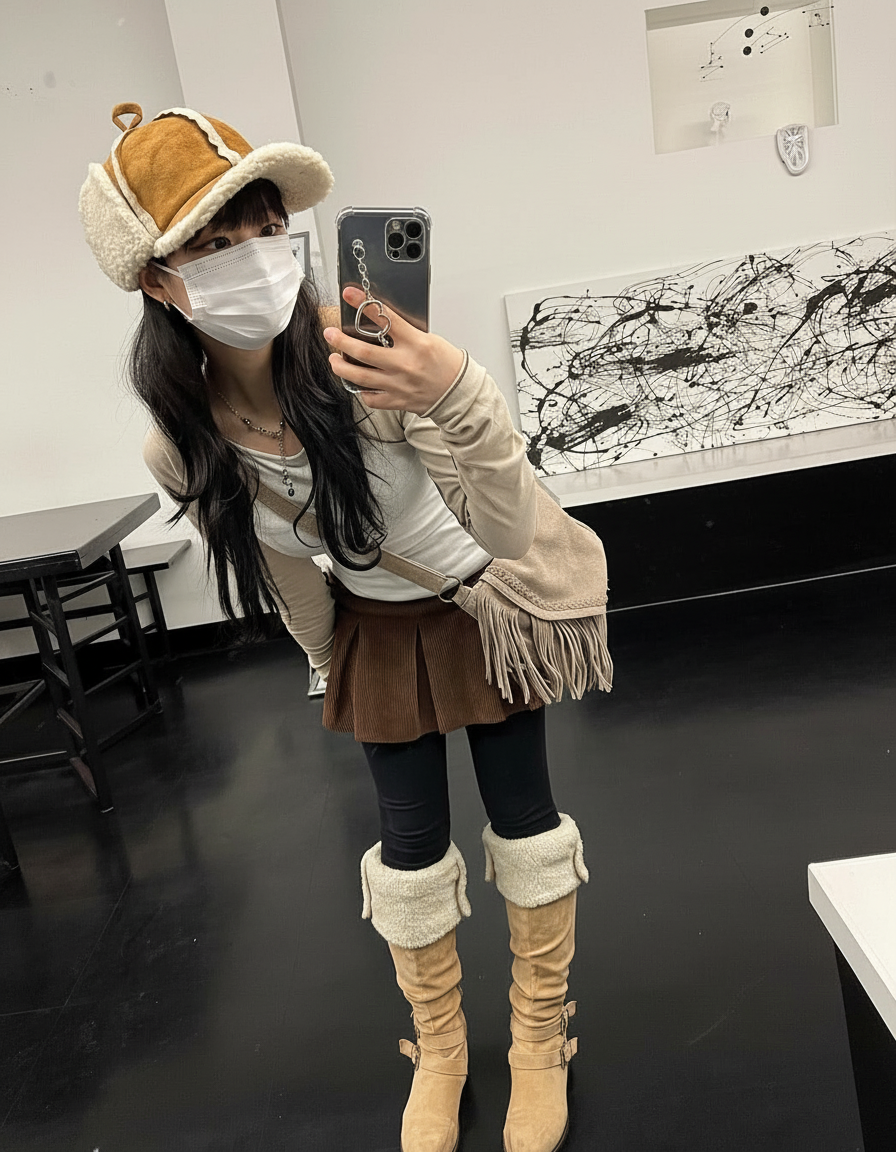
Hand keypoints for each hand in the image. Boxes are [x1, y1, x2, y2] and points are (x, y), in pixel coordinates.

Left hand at [323, 286, 464, 415]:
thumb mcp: (429, 340)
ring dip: (342, 367)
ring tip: (334, 360)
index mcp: (416, 344)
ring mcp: (398, 385)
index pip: (386, 319)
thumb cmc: (446, 365)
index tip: (350, 294)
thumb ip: (404, 334)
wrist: (458, 392)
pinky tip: (357, 383)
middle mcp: (405, 365)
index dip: (364, 305)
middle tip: (330, 334)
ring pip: (360, 377)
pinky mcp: (396, 401)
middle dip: (341, 341)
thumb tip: (379, 324)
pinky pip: (371, 397)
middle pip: (363, 352)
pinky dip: (361, 390)